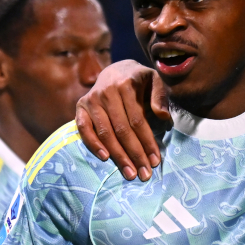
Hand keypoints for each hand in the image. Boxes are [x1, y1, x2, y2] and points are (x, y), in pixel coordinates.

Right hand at [75, 59, 170, 180]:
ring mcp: (91, 100)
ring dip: (118, 155)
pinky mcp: (81, 106)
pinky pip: (83, 128)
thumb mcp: (153, 80)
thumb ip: (159, 95)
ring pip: (105, 132)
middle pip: (122, 130)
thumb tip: (163, 116)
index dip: (146, 142)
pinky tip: (105, 158)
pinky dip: (93, 144)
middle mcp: (106, 92)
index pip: (137, 120)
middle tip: (144, 174)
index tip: (155, 161)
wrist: (115, 70)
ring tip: (129, 173)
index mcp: (125, 85)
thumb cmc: (138, 80)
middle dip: (134, 154)